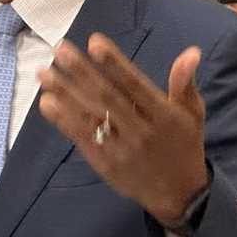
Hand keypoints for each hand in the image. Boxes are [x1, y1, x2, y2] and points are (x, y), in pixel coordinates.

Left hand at [38, 34, 208, 225]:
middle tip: (60, 49)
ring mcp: (120, 149)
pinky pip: (81, 138)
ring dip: (64, 93)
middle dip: (82, 72)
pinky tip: (47, 101)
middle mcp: (140, 131)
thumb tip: (191, 51)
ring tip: (44, 72)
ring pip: (89, 117)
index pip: (135, 85)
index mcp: (163, 115)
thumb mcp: (192, 114)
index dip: (114, 63)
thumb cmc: (183, 145)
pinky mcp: (104, 163)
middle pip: (107, 98)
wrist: (178, 195)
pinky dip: (62, 120)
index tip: (94, 42)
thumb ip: (185, 83)